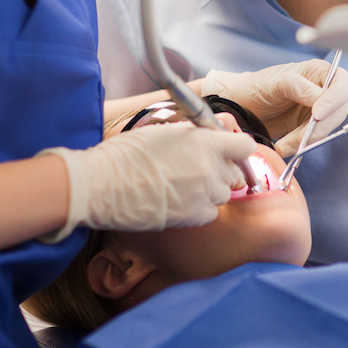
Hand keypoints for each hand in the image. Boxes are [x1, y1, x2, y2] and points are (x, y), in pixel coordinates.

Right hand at [37, 122, 256, 239]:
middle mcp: (210, 167)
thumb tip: (205, 137)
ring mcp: (204, 194)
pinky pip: (211, 213)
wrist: (102, 185)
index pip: (245, 145)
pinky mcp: (194, 216)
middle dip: (223, 171)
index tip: (228, 152)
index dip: (237, 149)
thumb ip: (191, 134)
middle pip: (236, 173)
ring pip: (223, 194)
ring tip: (185, 188)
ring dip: (210, 192)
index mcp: (204, 141)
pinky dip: (200, 210)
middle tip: (201, 171)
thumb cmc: (125, 154)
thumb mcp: (162, 131)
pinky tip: (180, 203)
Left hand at [201, 60, 347, 155]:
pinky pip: (313, 140)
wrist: (241, 108)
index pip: (343, 84)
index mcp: (320, 72)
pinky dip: (300, 146)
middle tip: (300, 136)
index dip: (335, 99)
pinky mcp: (309, 129)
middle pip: (339, 111)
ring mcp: (318, 112)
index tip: (317, 113)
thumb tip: (320, 99)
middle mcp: (324, 91)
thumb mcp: (277, 83)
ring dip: (307, 139)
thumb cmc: (257, 87)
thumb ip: (299, 87)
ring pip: (327, 129)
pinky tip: (283, 146)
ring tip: (284, 144)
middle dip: (320, 126)